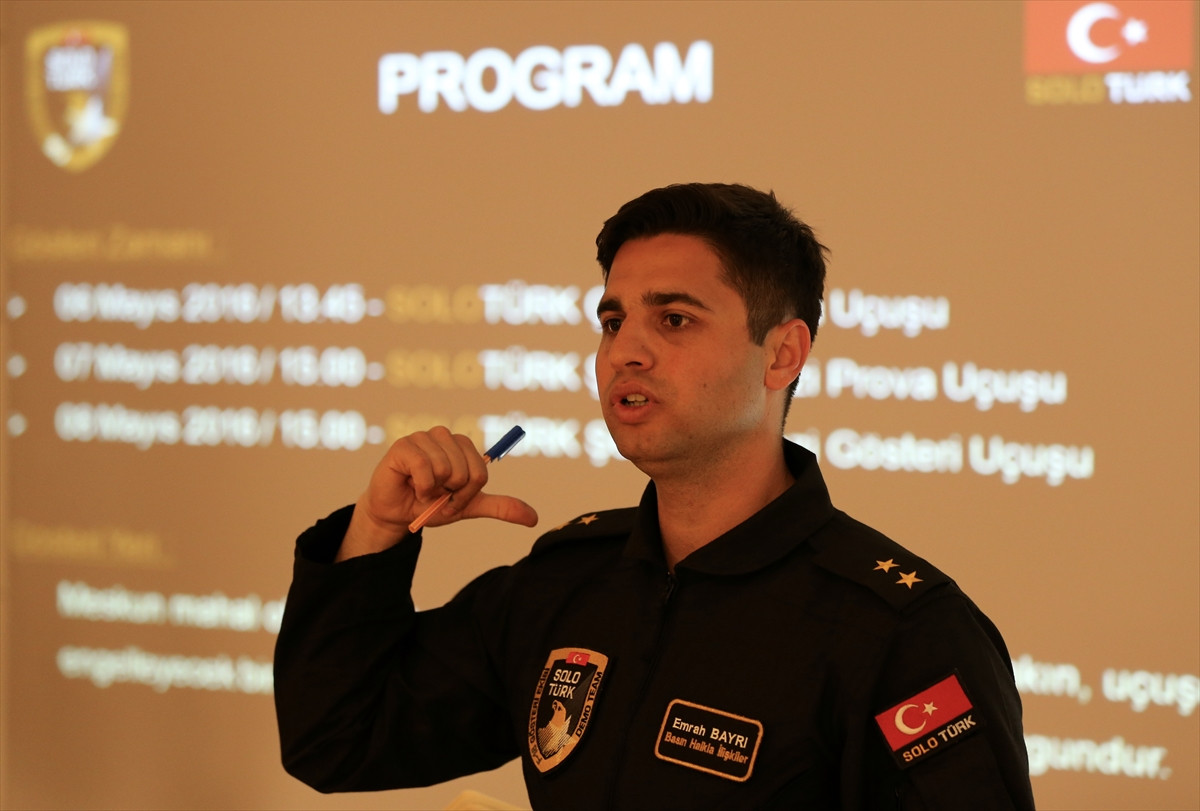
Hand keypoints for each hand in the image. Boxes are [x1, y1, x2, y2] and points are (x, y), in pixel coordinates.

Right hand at [338, 426, 537, 560]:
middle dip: (450, 493)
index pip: (481, 474)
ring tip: (421, 488)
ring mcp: (423, 437)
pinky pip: (425, 469)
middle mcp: (444, 435)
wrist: (398, 514)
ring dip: (433, 490)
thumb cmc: (431, 505)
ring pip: (446, 469)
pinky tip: (411, 485)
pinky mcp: (404, 445)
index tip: (451, 497)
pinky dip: (421, 487)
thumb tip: (533, 518)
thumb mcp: (469, 506)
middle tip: (434, 493)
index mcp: (463, 446)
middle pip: (465, 472)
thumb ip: (500, 507)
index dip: (466, 494)